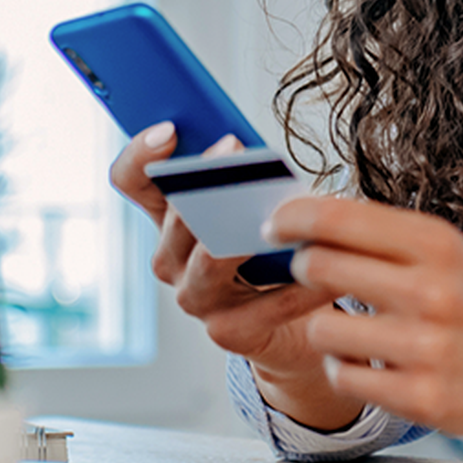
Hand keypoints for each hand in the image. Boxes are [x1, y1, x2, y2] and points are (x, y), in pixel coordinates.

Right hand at [105, 125, 347, 421]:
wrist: (296, 326)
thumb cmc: (274, 254)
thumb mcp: (257, 206)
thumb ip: (246, 178)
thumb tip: (253, 150)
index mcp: (170, 220)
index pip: (133, 181)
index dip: (140, 154)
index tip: (170, 129)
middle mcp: (172, 260)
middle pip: (174, 218)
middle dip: (204, 181)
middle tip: (234, 148)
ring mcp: (196, 299)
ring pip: (208, 261)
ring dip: (242, 234)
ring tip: (279, 215)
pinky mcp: (229, 333)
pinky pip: (267, 305)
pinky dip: (302, 287)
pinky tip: (329, 272)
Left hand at [267, 194, 462, 442]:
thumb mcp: (447, 254)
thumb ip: (385, 237)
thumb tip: (311, 219)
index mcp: (436, 244)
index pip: (338, 216)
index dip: (292, 218)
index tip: (275, 225)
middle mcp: (431, 290)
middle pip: (317, 266)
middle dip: (304, 270)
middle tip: (313, 276)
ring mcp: (425, 347)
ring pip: (322, 329)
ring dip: (326, 328)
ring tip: (353, 329)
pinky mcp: (419, 397)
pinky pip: (342, 377)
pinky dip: (346, 370)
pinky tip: (371, 364)